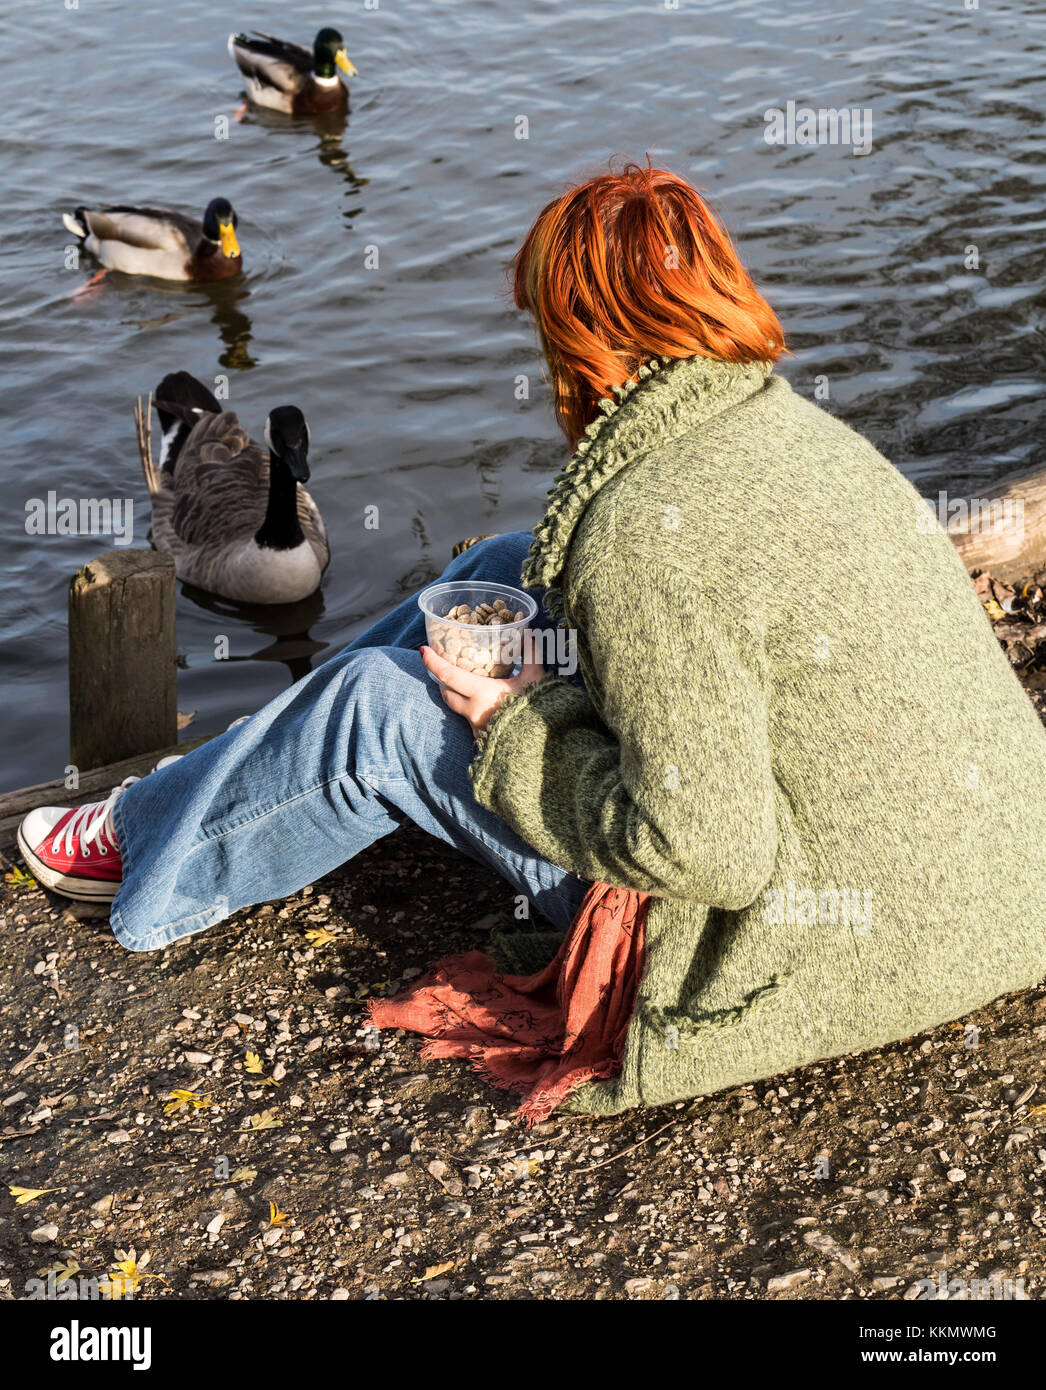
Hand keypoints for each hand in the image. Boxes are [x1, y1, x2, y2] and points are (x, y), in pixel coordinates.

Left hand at [420, 644, 545, 737]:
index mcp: (481, 693)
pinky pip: (473, 723)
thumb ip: (531, 654)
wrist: (545, 744)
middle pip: (447, 694)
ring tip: (469, 685)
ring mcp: (476, 728)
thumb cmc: (539, 707)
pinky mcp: (483, 740)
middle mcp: (473, 712)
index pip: (448, 675)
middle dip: (443, 680)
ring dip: (461, 697)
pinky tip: (488, 706)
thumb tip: (530, 632)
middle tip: (446, 667)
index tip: (423, 650)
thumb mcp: (536, 677)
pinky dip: (476, 711)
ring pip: (460, 709)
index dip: (433, 662)